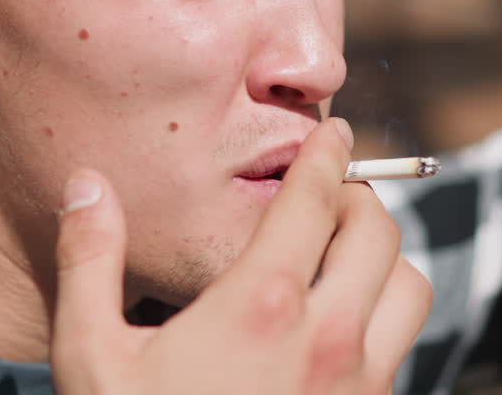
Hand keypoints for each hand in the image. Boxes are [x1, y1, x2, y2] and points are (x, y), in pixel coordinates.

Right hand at [50, 118, 432, 394]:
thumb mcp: (90, 356)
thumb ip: (90, 262)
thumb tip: (88, 184)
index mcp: (259, 305)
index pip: (315, 200)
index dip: (328, 154)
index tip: (333, 131)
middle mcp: (327, 338)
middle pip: (379, 233)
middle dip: (361, 197)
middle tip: (332, 193)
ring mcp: (359, 386)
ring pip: (412, 288)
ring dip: (386, 258)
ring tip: (347, 255)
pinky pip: (405, 347)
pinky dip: (388, 315)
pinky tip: (344, 325)